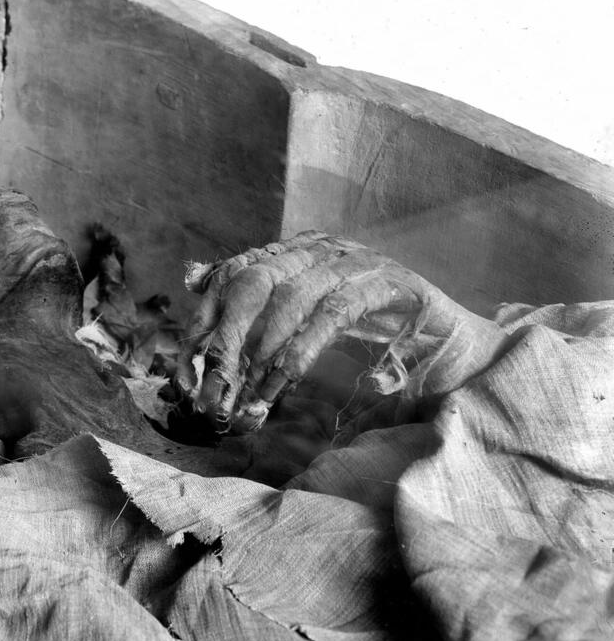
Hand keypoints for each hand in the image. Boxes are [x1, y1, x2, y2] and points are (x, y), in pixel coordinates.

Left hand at [174, 231, 508, 432]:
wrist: (455, 354)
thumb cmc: (372, 340)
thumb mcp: (302, 324)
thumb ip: (251, 303)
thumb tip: (191, 275)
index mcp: (299, 251)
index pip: (235, 272)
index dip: (206, 315)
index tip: (185, 363)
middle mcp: (325, 247)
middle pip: (255, 280)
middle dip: (228, 336)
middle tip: (213, 384)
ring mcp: (359, 261)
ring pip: (291, 296)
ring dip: (263, 351)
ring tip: (249, 393)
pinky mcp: (390, 284)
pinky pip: (333, 312)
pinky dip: (303, 348)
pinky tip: (285, 379)